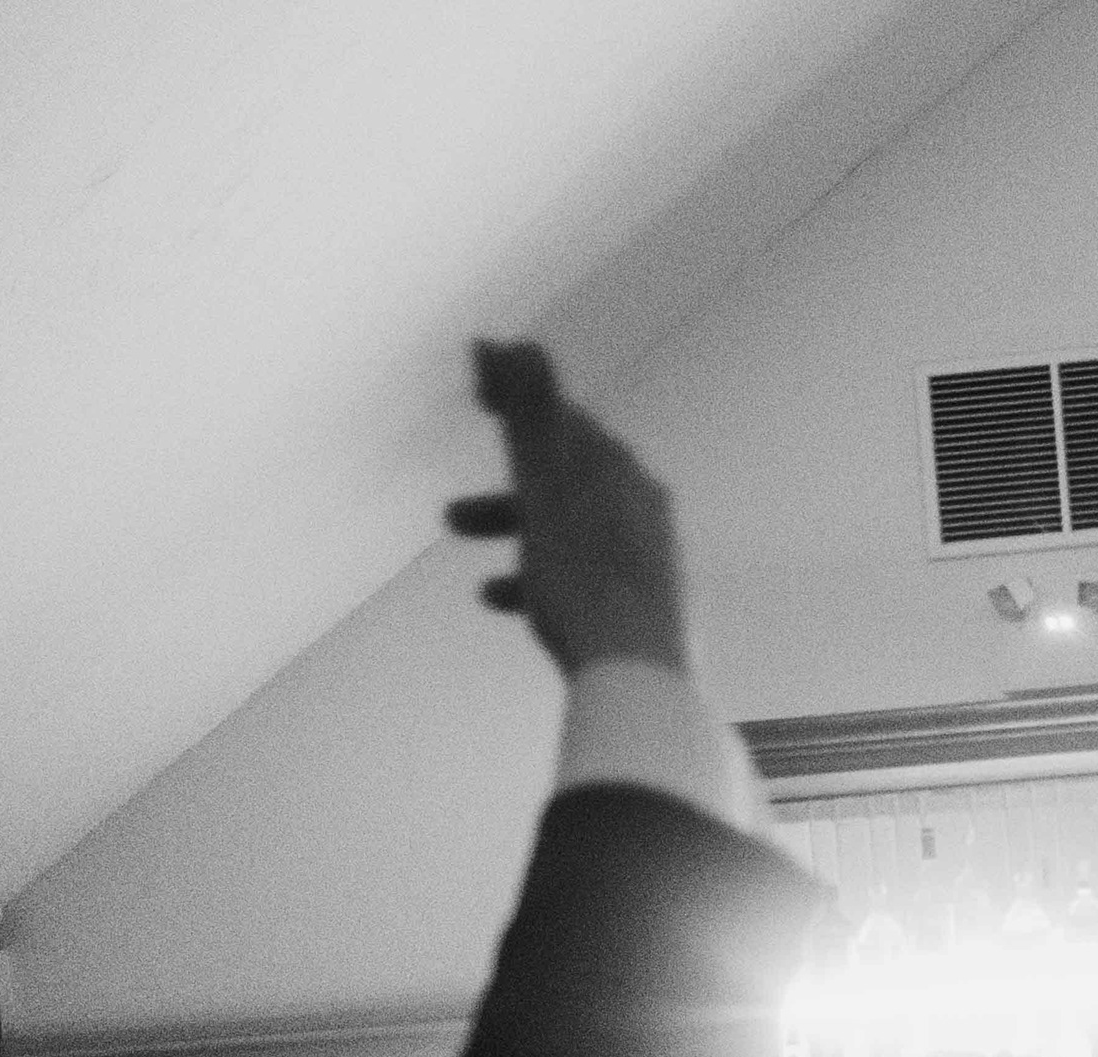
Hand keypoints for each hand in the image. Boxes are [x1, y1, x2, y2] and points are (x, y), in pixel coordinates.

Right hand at [445, 341, 686, 673]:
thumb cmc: (581, 576)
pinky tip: (500, 600)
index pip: (562, 419)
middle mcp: (641, 505)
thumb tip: (509, 343)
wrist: (634, 673)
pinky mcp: (640, 603)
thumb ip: (528, 415)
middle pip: (562, 479)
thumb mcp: (545, 488)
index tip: (475, 393)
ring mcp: (645, 555)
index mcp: (620, 472)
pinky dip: (535, 579)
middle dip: (504, 482)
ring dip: (510, 532)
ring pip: (566, 530)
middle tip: (452, 508)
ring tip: (465, 552)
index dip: (517, 402)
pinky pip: (579, 579)